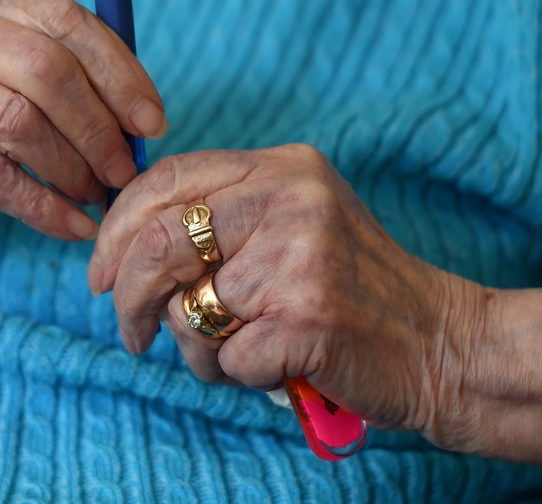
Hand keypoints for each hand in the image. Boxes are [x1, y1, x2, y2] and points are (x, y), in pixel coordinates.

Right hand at [0, 0, 165, 238]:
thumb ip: (44, 67)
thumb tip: (133, 117)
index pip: (67, 20)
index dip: (121, 74)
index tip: (152, 122)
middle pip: (49, 72)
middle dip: (101, 129)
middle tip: (126, 171)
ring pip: (19, 123)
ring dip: (73, 169)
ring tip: (98, 197)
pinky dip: (41, 207)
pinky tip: (70, 226)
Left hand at [89, 144, 486, 438]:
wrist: (443, 343)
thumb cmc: (355, 290)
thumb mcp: (297, 223)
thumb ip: (225, 216)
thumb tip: (123, 245)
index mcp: (283, 167)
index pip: (166, 180)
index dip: (116, 229)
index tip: (97, 272)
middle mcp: (290, 199)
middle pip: (159, 242)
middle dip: (126, 298)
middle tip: (132, 333)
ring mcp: (300, 257)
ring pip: (187, 310)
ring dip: (197, 348)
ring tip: (238, 351)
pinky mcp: (308, 318)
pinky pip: (226, 358)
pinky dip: (239, 375)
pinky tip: (277, 366)